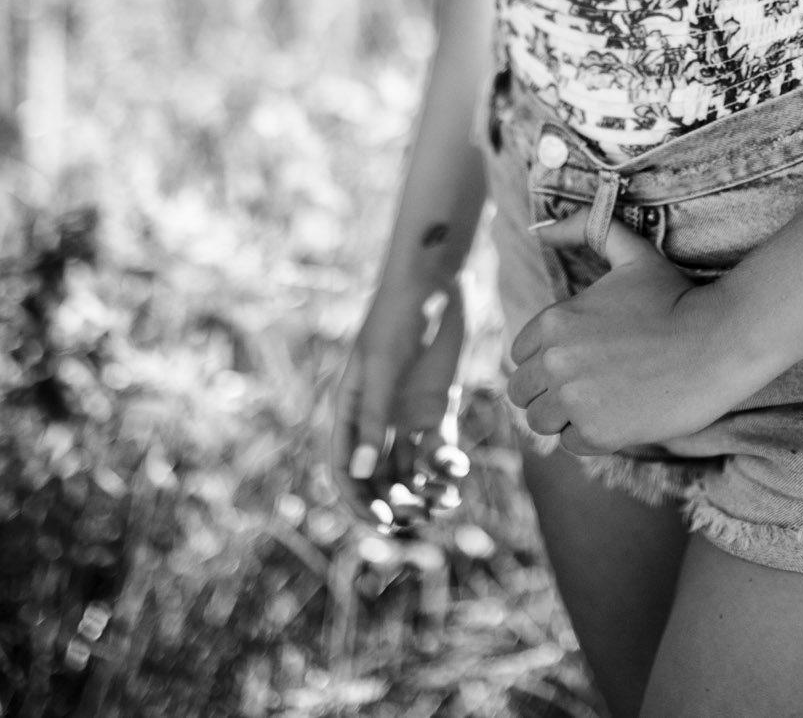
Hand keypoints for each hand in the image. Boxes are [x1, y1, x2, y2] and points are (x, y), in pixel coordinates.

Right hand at [332, 272, 470, 527]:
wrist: (436, 280)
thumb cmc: (399, 316)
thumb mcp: (383, 367)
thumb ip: (373, 419)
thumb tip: (361, 473)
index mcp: (350, 410)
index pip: (345, 468)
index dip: (358, 500)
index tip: (381, 521)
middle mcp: (376, 418)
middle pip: (378, 477)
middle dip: (394, 501)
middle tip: (415, 517)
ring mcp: (407, 414)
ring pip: (410, 469)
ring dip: (422, 491)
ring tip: (443, 503)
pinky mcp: (438, 406)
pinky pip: (438, 448)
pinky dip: (446, 465)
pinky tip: (457, 471)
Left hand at [506, 215, 753, 457]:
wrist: (717, 341)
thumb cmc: (676, 296)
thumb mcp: (632, 253)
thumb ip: (587, 230)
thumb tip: (544, 229)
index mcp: (556, 320)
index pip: (520, 353)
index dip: (545, 357)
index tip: (576, 357)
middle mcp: (555, 361)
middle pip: (521, 391)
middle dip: (547, 389)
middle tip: (587, 383)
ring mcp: (574, 400)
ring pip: (540, 421)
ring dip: (564, 415)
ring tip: (600, 400)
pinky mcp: (596, 433)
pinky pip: (571, 443)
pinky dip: (589, 435)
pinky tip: (619, 414)